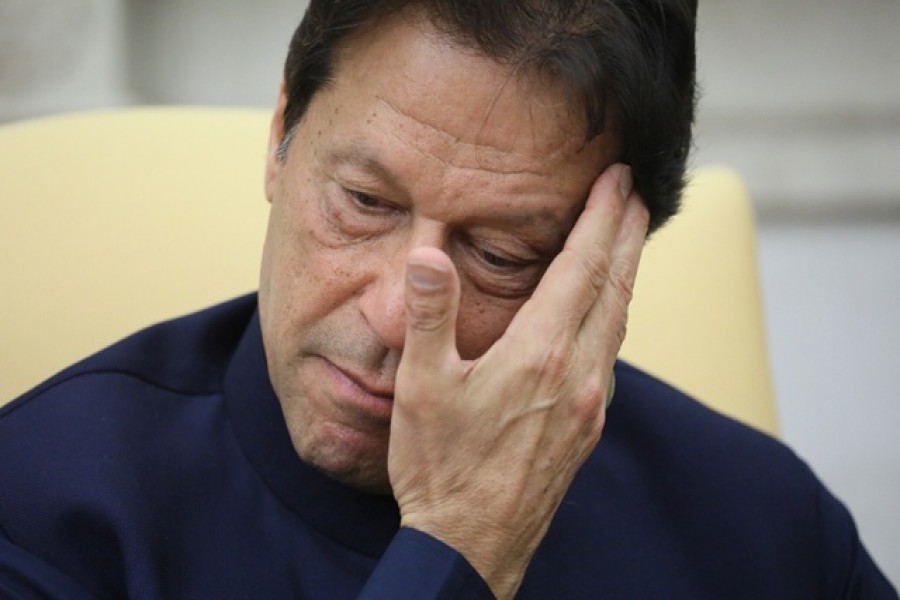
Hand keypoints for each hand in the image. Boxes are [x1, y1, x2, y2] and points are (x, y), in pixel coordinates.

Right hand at [389, 164, 647, 598]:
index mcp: (540, 354)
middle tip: (639, 195)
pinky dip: (614, 317)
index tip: (619, 181)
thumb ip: (431, 315)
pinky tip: (605, 317)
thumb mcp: (422, 387)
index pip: (582, 268)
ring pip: (619, 322)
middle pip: (616, 288)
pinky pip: (610, 355)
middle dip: (629, 236)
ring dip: (627, 275)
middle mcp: (578, 374)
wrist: (472, 544)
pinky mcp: (586, 427)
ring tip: (628, 244)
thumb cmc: (441, 466)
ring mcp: (589, 404)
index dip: (603, 219)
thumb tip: (429, 254)